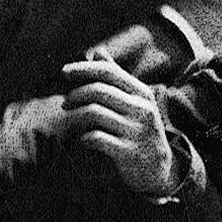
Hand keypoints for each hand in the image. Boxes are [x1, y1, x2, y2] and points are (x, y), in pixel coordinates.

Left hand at [59, 58, 178, 193]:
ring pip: (94, 112)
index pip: (109, 72)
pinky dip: (84, 137)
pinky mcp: (129, 152)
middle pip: (99, 90)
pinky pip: (97, 137)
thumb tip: (98, 51)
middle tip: (64, 104)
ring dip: (75, 116)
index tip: (63, 72)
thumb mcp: (135, 102)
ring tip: (69, 121)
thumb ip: (117, 78)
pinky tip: (82, 139)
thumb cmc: (140, 131)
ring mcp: (136, 131)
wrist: (158, 170)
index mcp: (142, 93)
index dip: (83, 69)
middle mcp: (142, 109)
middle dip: (75, 94)